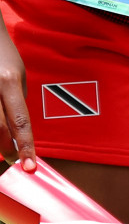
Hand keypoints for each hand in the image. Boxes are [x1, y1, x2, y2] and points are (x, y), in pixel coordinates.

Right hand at [0, 19, 35, 165]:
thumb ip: (16, 101)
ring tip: (2, 150)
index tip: (30, 167)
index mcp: (8, 82)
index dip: (26, 146)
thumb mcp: (17, 75)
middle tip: (13, 161)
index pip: (20, 121)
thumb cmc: (2, 55)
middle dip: (6, 150)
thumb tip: (17, 130)